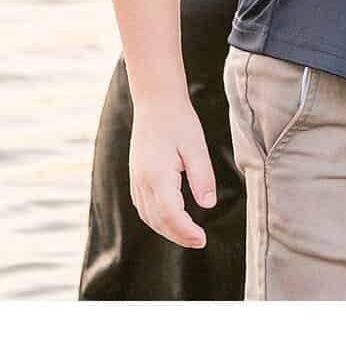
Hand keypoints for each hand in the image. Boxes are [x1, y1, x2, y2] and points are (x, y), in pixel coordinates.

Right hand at [128, 97, 215, 248]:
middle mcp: (142, 182)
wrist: (155, 103)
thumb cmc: (178, 121)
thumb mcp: (196, 146)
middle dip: (178, 235)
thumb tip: (208, 204)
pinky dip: (157, 220)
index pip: (171, 214)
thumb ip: (202, 176)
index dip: (186, 231)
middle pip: (158, 220)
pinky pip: (144, 207)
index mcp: (157, 175)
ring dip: (167, 230)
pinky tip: (171, 220)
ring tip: (189, 235)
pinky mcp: (136, 178)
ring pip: (149, 217)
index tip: (202, 239)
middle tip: (200, 241)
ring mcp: (136, 181)